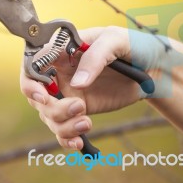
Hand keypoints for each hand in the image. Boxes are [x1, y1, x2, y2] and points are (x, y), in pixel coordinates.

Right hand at [20, 26, 165, 149]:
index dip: (30, 83)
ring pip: (48, 115)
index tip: (43, 96)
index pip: (32, 65)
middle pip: (36, 95)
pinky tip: (79, 141)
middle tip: (78, 107)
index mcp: (62, 51)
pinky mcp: (79, 110)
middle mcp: (59, 73)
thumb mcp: (115, 40)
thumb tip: (77, 84)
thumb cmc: (132, 46)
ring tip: (87, 123)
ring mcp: (67, 93)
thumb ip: (95, 58)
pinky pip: (63, 128)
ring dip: (62, 125)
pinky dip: (66, 138)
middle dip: (51, 107)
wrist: (152, 69)